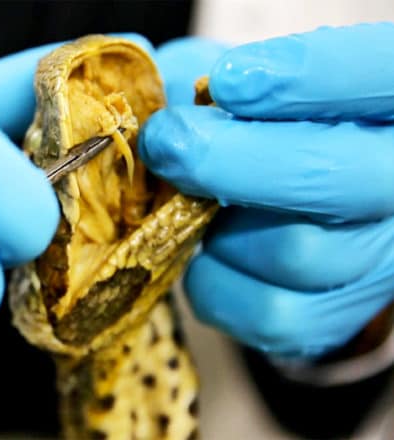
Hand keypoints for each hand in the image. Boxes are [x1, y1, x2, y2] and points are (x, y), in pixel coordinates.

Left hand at [141, 23, 393, 356]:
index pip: (378, 74)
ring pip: (295, 252)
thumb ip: (196, 75)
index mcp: (382, 105)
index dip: (310, 78)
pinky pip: (271, 315)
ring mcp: (374, 255)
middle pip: (334, 176)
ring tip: (194, 208)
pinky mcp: (335, 315)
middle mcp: (392, 178)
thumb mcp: (224, 80)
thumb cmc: (242, 126)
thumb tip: (144, 92)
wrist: (266, 200)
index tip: (227, 80)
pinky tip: (208, 253)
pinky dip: (217, 285)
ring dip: (218, 230)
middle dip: (231, 161)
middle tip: (168, 143)